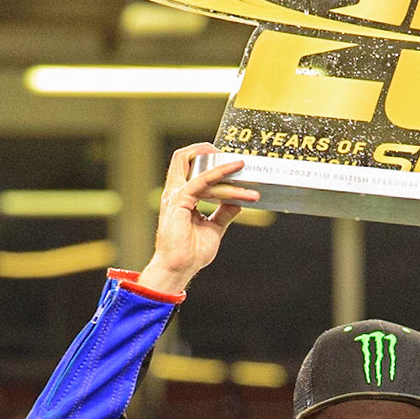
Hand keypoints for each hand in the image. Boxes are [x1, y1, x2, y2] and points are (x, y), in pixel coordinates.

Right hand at [139, 143, 259, 293]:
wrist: (180, 268)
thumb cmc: (191, 253)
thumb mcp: (214, 228)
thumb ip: (224, 213)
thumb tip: (238, 203)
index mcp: (180, 197)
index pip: (187, 167)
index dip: (204, 158)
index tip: (228, 164)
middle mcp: (175, 192)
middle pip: (183, 157)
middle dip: (206, 150)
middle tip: (230, 158)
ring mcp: (176, 195)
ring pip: (201, 170)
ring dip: (225, 170)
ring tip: (244, 170)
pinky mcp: (180, 201)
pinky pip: (202, 182)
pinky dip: (220, 174)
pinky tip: (235, 171)